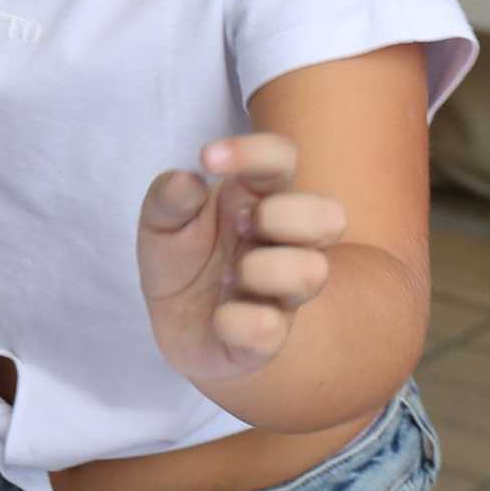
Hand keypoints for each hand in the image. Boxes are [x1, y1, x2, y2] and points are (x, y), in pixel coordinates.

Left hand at [137, 134, 345, 390]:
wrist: (179, 327)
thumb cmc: (183, 260)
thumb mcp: (160, 222)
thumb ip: (167, 198)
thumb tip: (187, 183)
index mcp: (260, 199)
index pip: (283, 159)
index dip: (254, 152)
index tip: (207, 159)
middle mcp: (286, 243)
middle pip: (330, 215)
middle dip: (277, 216)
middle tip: (236, 228)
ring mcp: (285, 292)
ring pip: (312, 272)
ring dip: (256, 270)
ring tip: (225, 276)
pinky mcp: (269, 338)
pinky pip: (269, 328)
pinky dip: (232, 320)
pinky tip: (219, 316)